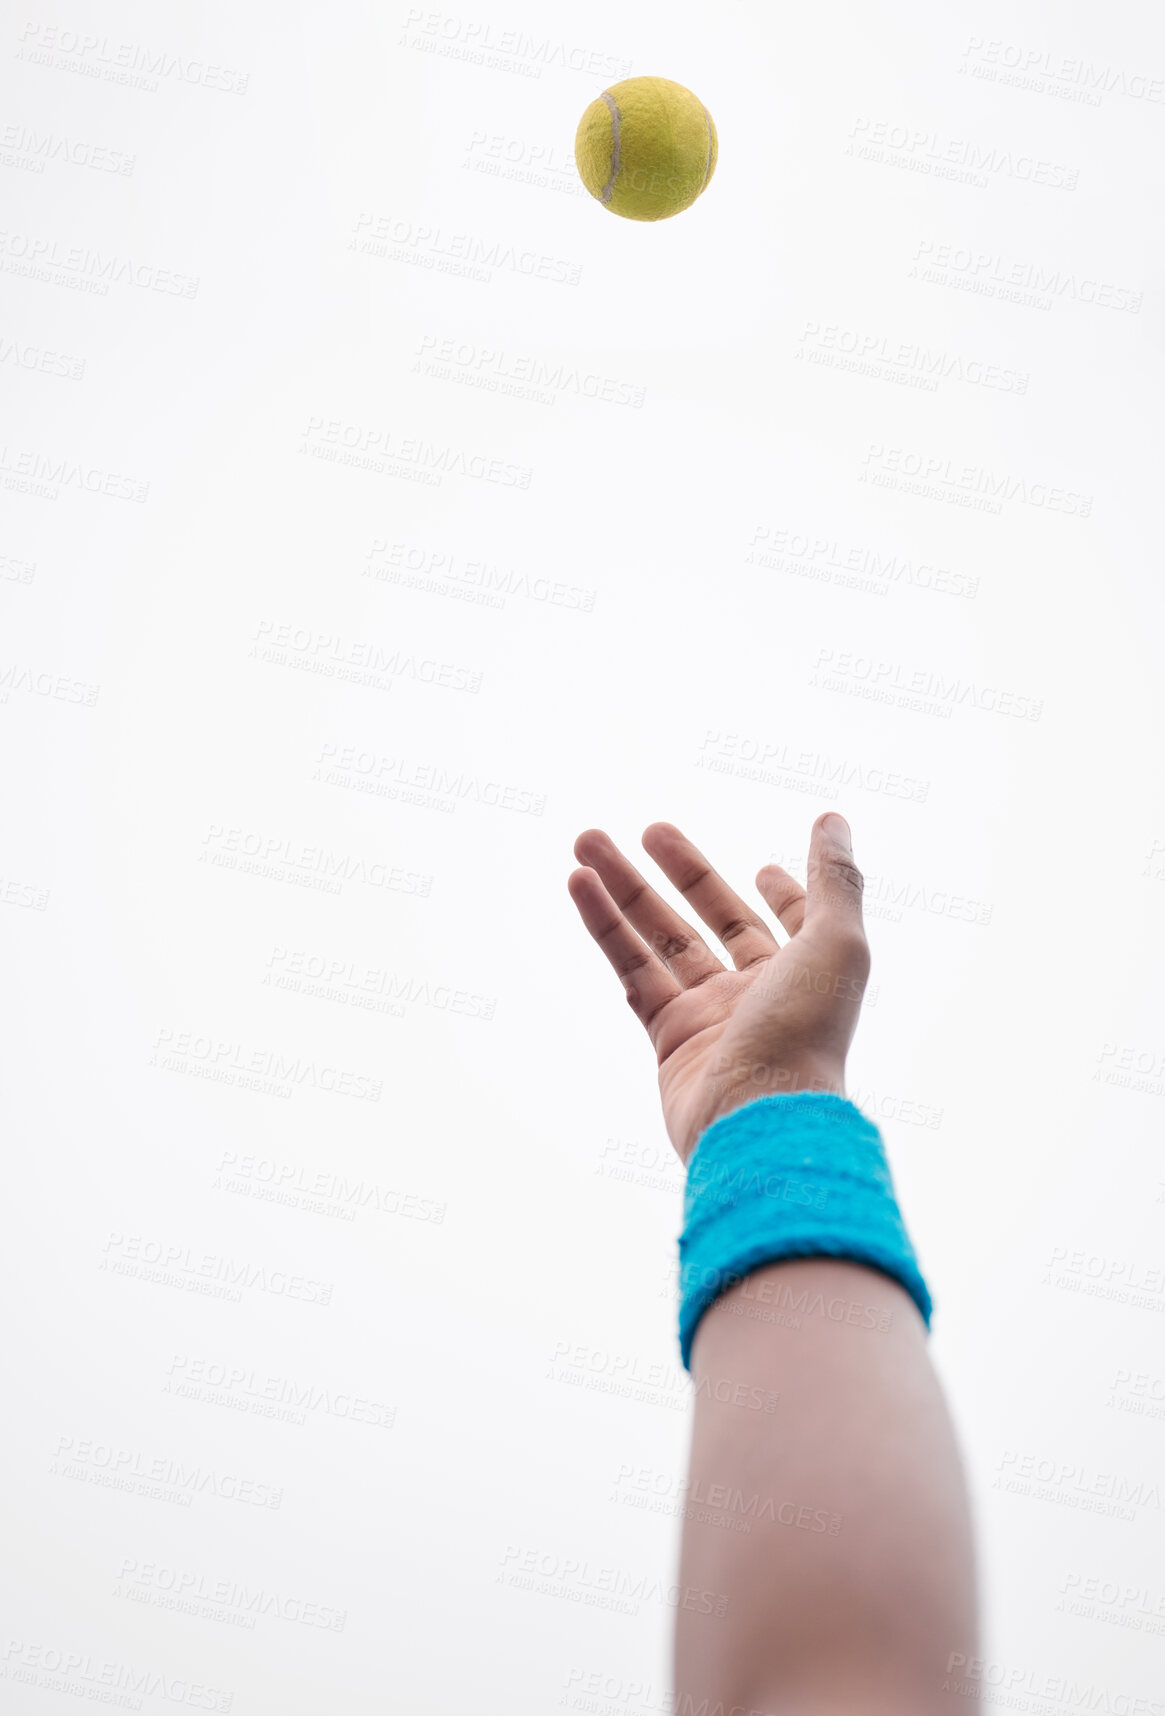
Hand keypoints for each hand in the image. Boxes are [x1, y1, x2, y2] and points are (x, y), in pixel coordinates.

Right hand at [568, 813, 870, 1163]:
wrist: (758, 1118)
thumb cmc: (807, 1033)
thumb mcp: (836, 943)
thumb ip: (834, 880)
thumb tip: (832, 820)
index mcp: (805, 974)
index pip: (791, 927)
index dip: (782, 897)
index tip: (763, 871)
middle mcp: (759, 994)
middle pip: (714, 920)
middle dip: (681, 872)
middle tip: (646, 830)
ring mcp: (710, 1017)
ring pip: (661, 940)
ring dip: (624, 890)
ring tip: (586, 844)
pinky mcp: (668, 1037)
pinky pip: (632, 971)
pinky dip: (605, 928)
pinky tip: (581, 886)